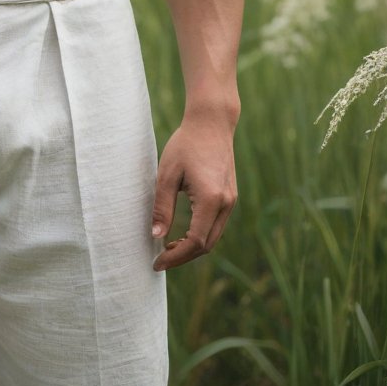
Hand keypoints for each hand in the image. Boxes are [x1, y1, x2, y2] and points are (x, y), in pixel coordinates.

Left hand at [151, 111, 237, 271]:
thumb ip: (162, 207)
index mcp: (210, 200)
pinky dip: (201, 235)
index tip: (157, 263)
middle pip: (207, 245)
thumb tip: (155, 236)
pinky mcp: (230, 196)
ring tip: (168, 248)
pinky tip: (183, 233)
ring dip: (192, 247)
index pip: (195, 242)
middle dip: (183, 257)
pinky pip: (216, 225)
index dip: (176, 257)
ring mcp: (231, 200)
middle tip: (160, 260)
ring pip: (213, 237)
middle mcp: (226, 204)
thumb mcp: (167, 174)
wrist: (211, 123)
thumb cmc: (185, 144)